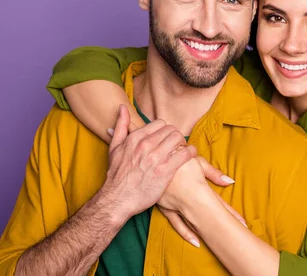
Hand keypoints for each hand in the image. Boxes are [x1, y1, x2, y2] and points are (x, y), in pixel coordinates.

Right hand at [98, 105, 196, 222]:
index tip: (166, 137)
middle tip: (177, 144)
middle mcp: (146, 145)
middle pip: (171, 130)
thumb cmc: (117, 175)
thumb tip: (122, 107)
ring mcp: (156, 157)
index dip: (165, 130)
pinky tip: (190, 155)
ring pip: (179, 138)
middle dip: (175, 136)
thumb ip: (121, 126)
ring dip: (184, 143)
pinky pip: (185, 154)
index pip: (160, 123)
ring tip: (183, 149)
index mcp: (136, 138)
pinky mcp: (166, 170)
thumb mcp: (115, 148)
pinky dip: (191, 152)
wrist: (118, 199)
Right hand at [158, 156, 246, 246]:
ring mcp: (176, 205)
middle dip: (222, 225)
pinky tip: (195, 242)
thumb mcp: (198, 161)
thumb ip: (214, 173)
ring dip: (206, 232)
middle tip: (237, 235)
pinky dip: (186, 233)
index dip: (231, 213)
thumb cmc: (179, 155)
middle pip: (208, 214)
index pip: (218, 202)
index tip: (242, 222)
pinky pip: (176, 223)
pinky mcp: (165, 208)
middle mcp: (188, 199)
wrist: (155, 157)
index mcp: (198, 187)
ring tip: (219, 244)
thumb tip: (231, 182)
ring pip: (194, 222)